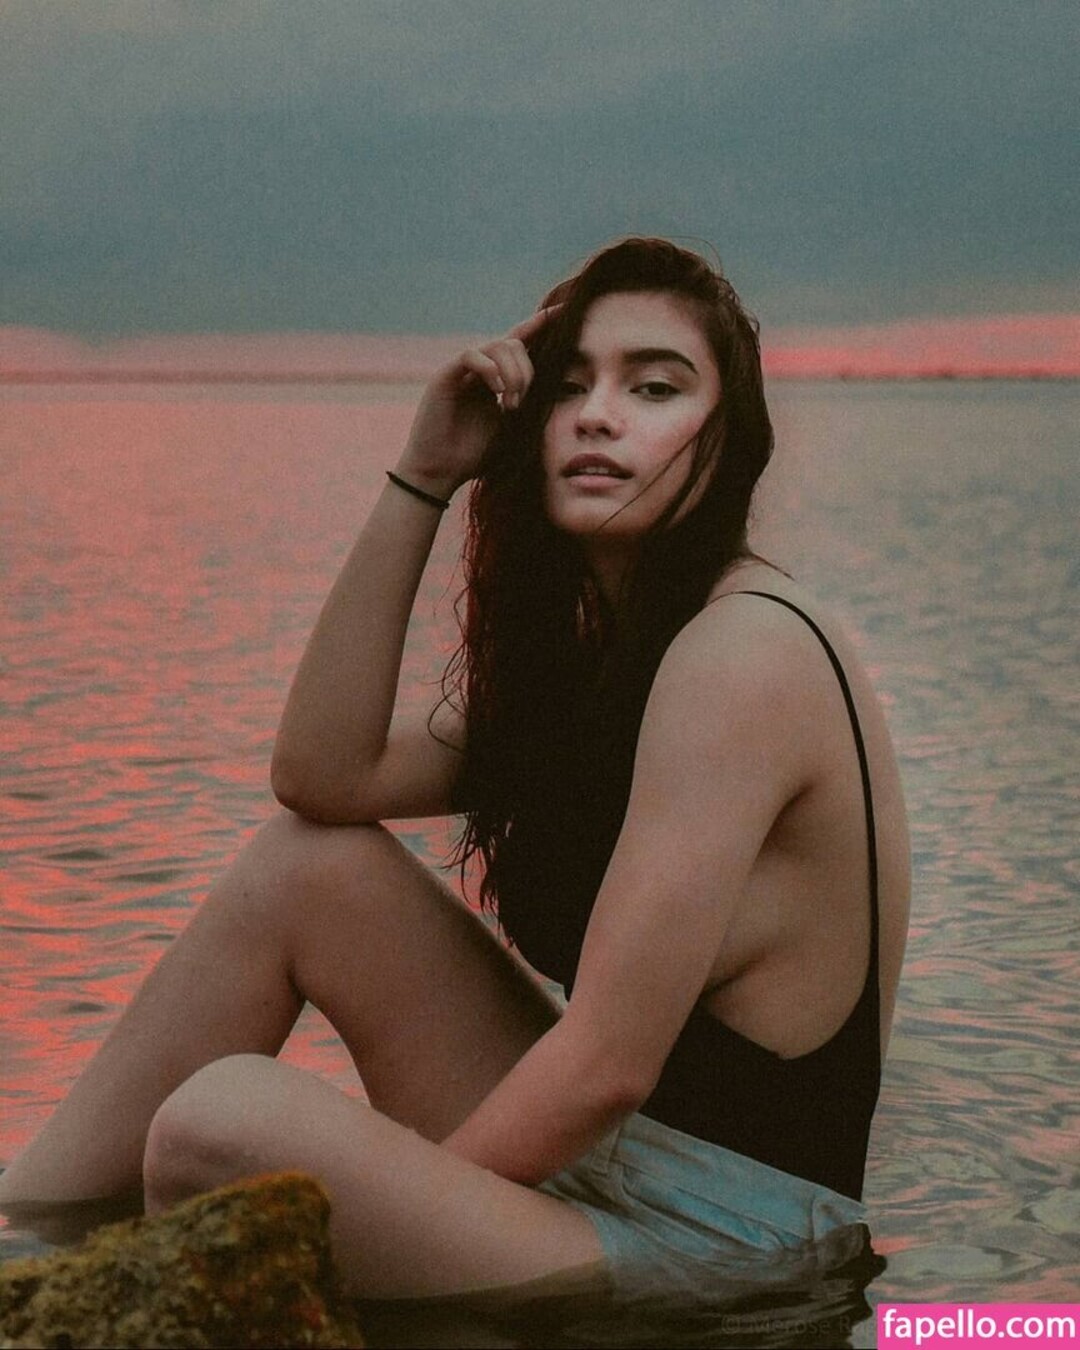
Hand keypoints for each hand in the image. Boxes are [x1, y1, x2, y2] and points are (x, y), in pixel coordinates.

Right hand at [395, 306, 559, 497]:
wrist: (440, 473)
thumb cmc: (474, 456)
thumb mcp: (513, 430)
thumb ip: (530, 406)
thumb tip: (559, 391)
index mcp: (497, 378)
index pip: (522, 343)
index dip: (542, 324)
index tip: (567, 311)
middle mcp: (480, 369)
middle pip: (514, 344)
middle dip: (527, 371)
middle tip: (521, 404)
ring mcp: (462, 370)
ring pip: (497, 346)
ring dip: (513, 373)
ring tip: (511, 403)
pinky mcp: (445, 376)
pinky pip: (472, 355)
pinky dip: (490, 369)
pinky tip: (496, 391)